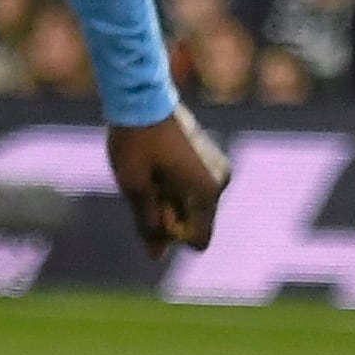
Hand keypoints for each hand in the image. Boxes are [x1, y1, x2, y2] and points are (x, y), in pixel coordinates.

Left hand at [106, 106, 230, 256]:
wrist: (140, 98)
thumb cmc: (136, 143)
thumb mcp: (134, 188)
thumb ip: (147, 224)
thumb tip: (156, 256)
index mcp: (208, 192)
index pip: (199, 240)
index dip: (171, 235)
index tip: (153, 207)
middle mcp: (220, 183)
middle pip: (193, 221)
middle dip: (166, 214)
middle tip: (145, 184)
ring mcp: (216, 169)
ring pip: (189, 204)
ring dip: (165, 199)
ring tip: (148, 172)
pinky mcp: (207, 160)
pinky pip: (189, 187)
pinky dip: (170, 186)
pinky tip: (153, 166)